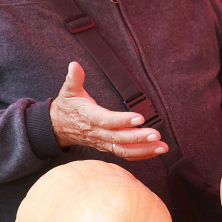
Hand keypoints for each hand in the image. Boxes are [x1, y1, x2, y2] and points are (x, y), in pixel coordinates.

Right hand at [49, 62, 167, 159]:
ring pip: (124, 150)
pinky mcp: (108, 148)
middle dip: (139, 138)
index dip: (123, 120)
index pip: (107, 121)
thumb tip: (74, 65)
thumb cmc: (67, 107)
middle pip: (120, 138)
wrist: (58, 128)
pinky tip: (155, 152)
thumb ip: (74, 79)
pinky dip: (141, 155)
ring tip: (162, 147)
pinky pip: (125, 154)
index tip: (140, 118)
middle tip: (157, 134)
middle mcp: (98, 133)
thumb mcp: (68, 91)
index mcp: (89, 117)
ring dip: (145, 150)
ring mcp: (103, 142)